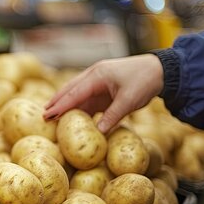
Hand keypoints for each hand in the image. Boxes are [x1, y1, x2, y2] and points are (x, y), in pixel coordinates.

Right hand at [43, 54, 163, 132]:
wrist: (160, 70)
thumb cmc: (144, 81)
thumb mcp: (129, 100)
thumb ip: (112, 116)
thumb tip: (98, 132)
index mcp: (98, 76)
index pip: (74, 93)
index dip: (61, 105)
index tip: (48, 115)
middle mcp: (94, 77)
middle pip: (70, 90)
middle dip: (57, 103)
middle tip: (43, 115)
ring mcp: (98, 82)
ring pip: (76, 94)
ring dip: (65, 105)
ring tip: (51, 115)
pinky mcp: (103, 89)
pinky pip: (86, 99)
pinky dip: (77, 107)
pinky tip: (71, 116)